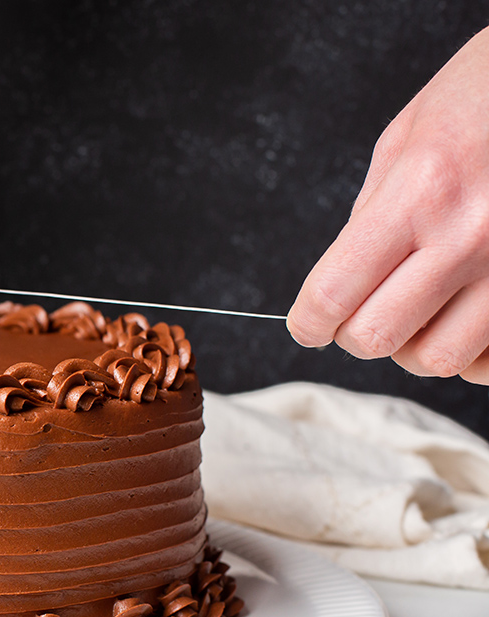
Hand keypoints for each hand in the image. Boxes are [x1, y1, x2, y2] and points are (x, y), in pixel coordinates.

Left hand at [287, 26, 488, 384]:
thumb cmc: (485, 96)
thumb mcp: (407, 138)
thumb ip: (371, 214)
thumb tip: (341, 280)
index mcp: (420, 194)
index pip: (334, 294)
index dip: (308, 322)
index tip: (306, 325)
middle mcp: (470, 238)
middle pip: (378, 338)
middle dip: (354, 334)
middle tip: (358, 314)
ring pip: (436, 360)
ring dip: (413, 346)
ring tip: (417, 312)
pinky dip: (469, 354)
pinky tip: (464, 319)